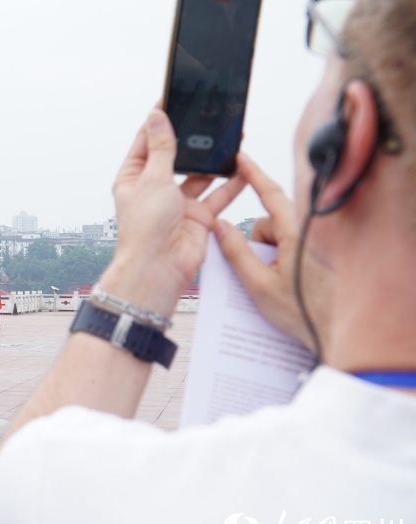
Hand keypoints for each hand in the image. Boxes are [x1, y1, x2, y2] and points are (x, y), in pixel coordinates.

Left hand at [98, 109, 246, 316]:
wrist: (158, 268)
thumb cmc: (145, 228)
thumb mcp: (152, 178)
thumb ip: (162, 148)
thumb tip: (158, 116)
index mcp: (134, 177)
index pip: (147, 141)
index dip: (159, 120)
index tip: (171, 98)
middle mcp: (155, 188)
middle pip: (177, 156)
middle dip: (193, 140)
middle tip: (210, 115)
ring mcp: (177, 203)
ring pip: (201, 175)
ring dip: (215, 161)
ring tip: (232, 138)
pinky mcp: (198, 216)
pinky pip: (218, 195)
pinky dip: (232, 184)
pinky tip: (245, 168)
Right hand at [214, 154, 331, 352]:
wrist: (336, 331)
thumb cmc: (302, 312)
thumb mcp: (258, 285)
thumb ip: (236, 252)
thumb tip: (220, 227)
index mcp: (294, 235)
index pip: (270, 195)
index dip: (253, 174)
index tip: (241, 158)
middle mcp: (308, 235)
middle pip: (270, 223)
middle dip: (256, 242)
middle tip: (257, 271)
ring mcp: (314, 246)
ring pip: (279, 238)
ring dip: (269, 256)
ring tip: (276, 285)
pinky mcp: (318, 257)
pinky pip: (290, 249)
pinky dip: (281, 262)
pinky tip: (286, 286)